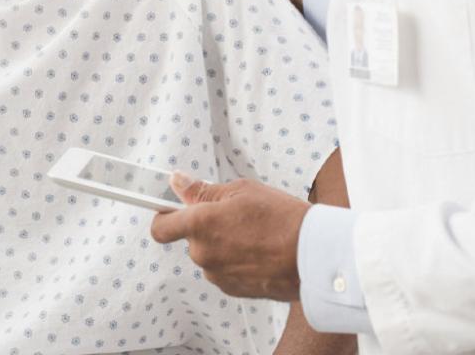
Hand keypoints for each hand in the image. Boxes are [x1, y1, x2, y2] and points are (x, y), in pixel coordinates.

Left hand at [150, 173, 309, 300]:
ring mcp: (217, 275)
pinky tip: (258, 251)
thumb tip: (178, 183)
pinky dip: (235, 261)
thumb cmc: (282, 218)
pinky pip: (224, 270)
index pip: (160, 227)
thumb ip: (203, 190)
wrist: (313, 256)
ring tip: (253, 233)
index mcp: (200, 225)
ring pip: (209, 255)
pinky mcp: (232, 290)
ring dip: (222, 244)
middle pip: (191, 238)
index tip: (170, 208)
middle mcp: (203, 254)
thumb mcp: (241, 190)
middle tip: (234, 214)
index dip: (163, 216)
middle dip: (206, 227)